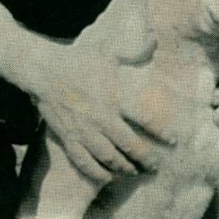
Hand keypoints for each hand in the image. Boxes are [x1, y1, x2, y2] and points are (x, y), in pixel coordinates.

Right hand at [34, 59, 175, 183]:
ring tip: (135, 172)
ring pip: (109, 158)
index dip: (162, 132)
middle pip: (130, 145)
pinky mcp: (69, 138)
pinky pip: (85, 162)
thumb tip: (153, 40)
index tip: (173, 141)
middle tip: (156, 166)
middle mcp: (102, 117)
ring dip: (125, 168)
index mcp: (115, 96)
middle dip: (146, 159)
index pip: (145, 118)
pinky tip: (107, 178)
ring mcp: (84, 130)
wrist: (44, 72)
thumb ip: (132, 50)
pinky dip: (97, 173)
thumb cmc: (78, 60)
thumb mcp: (107, 52)